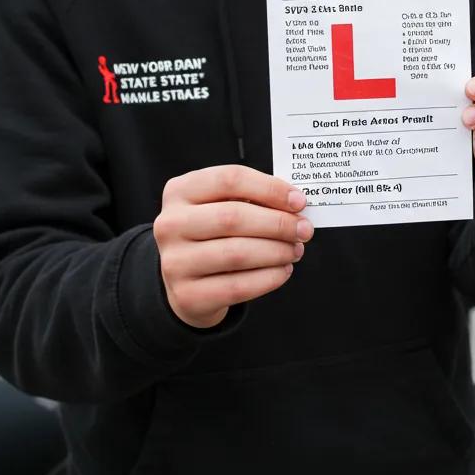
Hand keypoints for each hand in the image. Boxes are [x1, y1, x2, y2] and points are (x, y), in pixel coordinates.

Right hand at [154, 164, 313, 327]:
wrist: (186, 280)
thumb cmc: (214, 232)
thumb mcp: (223, 204)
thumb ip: (254, 198)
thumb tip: (295, 205)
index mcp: (181, 190)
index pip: (230, 179)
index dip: (270, 188)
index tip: (299, 201)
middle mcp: (170, 224)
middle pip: (233, 217)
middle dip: (278, 223)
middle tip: (304, 229)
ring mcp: (174, 262)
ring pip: (237, 253)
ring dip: (277, 251)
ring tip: (295, 250)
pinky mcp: (187, 295)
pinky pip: (237, 286)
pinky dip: (269, 278)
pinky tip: (283, 270)